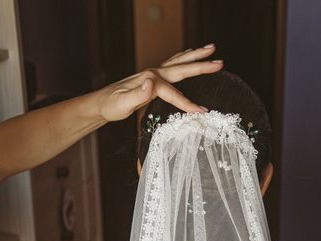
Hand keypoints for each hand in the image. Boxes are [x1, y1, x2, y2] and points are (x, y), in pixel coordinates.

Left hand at [93, 45, 222, 121]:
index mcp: (149, 81)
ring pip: (179, 62)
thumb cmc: (111, 106)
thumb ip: (138, 95)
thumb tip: (151, 84)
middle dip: (202, 65)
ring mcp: (153, 73)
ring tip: (211, 48)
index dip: (188, 103)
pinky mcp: (152, 76)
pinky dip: (184, 58)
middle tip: (220, 62)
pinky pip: (173, 65)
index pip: (174, 93)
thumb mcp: (122, 104)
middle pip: (182, 68)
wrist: (101, 103)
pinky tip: (189, 55)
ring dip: (196, 56)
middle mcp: (153, 73)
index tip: (202, 111)